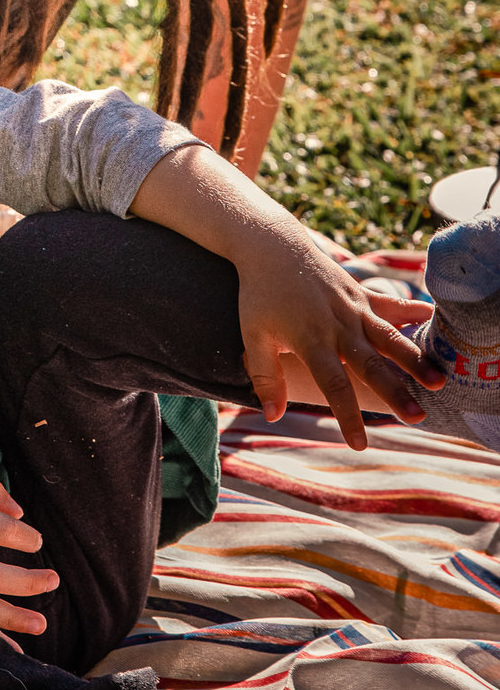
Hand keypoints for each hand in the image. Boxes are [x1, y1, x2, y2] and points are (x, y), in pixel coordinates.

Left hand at [131, 144, 444, 452]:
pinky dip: (409, 311)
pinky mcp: (358, 292)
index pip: (332, 385)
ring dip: (413, 360)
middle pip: (370, 364)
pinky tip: (431, 317)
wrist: (270, 245)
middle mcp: (337, 325)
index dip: (347, 416)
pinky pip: (387, 304)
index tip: (359, 444)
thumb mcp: (252, 335)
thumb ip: (265, 376)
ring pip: (389, 337)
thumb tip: (275, 416)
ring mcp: (352, 307)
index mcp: (310, 339)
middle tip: (416, 417)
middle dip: (394, 391)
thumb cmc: (258, 293)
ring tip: (437, 381)